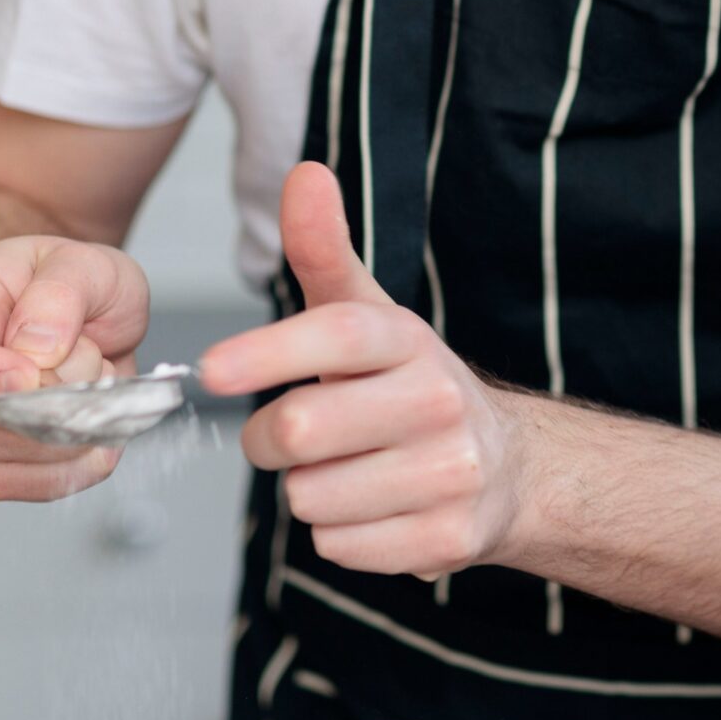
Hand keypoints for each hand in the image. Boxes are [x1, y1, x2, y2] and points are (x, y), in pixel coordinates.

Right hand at [0, 237, 150, 501]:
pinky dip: (87, 456)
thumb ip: (59, 294)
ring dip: (83, 415)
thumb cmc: (64, 281)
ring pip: (28, 449)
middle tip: (89, 344)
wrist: (78, 315)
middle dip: (66, 385)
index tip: (27, 375)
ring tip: (87, 372)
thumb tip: (37, 349)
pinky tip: (96, 420)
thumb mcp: (79, 262)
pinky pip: (44, 483)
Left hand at [199, 163, 522, 575]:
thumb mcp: (367, 314)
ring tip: (348, 468)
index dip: (270, 350)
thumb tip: (304, 173)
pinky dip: (340, 533)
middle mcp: (437, 401)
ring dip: (308, 489)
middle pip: (300, 431)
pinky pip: (339, 546)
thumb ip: (322, 249)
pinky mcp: (447, 539)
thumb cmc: (409, 386)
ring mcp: (449, 473)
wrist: (506, 466)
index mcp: (408, 340)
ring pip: (311, 497)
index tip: (213, 368)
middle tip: (289, 432)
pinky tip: (374, 507)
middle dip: (269, 439)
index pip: (336, 334)